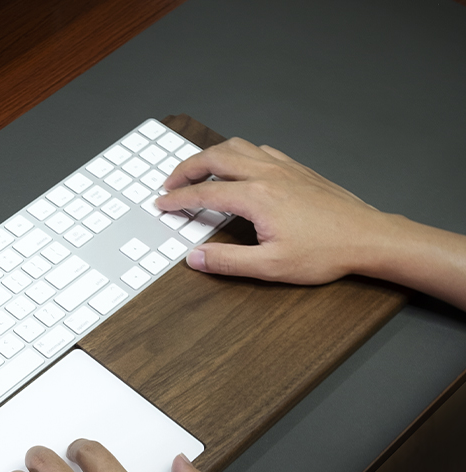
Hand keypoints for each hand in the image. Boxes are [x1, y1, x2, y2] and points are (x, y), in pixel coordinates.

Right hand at [156, 137, 388, 283]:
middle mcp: (267, 174)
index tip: (162, 204)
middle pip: (215, 158)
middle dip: (186, 169)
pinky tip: (239, 167)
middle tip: (170, 183)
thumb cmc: (325, 252)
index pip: (204, 194)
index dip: (178, 199)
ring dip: (211, 156)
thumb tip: (194, 258)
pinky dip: (239, 154)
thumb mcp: (270, 267)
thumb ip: (227, 261)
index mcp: (256, 197)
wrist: (367, 237)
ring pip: (237, 146)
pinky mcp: (298, 169)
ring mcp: (284, 167)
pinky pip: (260, 150)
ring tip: (197, 171)